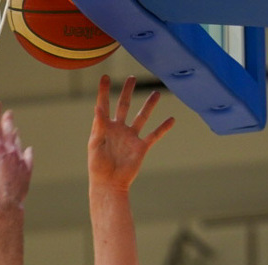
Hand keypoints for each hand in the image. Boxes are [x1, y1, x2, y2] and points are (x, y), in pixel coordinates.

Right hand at [0, 101, 33, 209]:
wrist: (5, 202)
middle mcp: (10, 150)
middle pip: (10, 130)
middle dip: (8, 120)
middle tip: (9, 113)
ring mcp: (20, 159)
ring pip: (18, 142)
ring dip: (15, 135)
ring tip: (15, 130)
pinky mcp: (27, 169)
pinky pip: (28, 156)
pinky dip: (26, 152)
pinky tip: (27, 150)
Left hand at [88, 75, 172, 192]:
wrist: (110, 184)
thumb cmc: (98, 167)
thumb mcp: (95, 145)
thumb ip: (98, 126)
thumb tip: (98, 107)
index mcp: (104, 127)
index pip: (104, 105)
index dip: (104, 91)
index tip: (104, 77)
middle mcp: (118, 129)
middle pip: (124, 105)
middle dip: (128, 91)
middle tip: (132, 77)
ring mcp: (130, 137)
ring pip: (142, 117)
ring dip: (149, 105)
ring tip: (156, 93)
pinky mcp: (141, 147)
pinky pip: (154, 135)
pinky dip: (163, 128)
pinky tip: (172, 119)